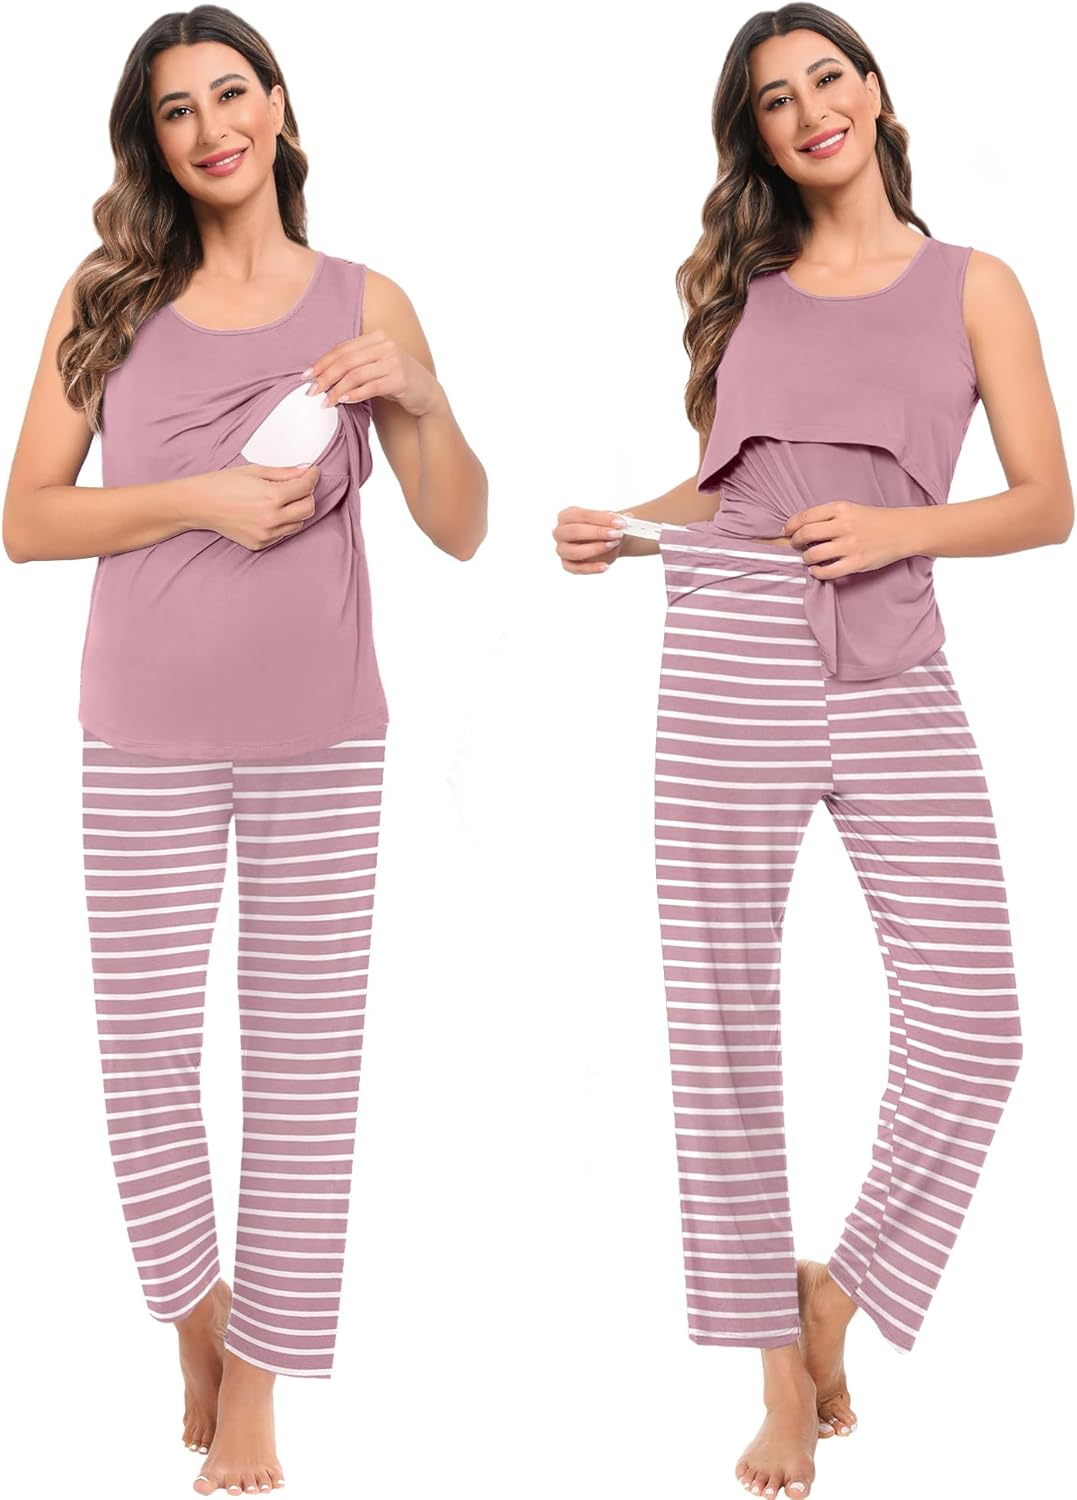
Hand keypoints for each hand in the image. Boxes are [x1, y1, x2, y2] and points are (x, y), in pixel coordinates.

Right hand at [185, 462, 319, 550]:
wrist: (199, 504)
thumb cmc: (223, 484)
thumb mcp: (254, 471)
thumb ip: (284, 472)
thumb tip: (305, 470)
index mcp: (271, 497)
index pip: (306, 488)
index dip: (312, 477)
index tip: (312, 472)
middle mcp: (272, 519)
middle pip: (308, 509)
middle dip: (307, 495)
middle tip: (298, 486)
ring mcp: (266, 534)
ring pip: (298, 523)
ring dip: (295, 510)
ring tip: (280, 500)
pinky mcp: (260, 544)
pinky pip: (282, 534)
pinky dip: (281, 523)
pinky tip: (266, 513)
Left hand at [303, 331, 442, 417]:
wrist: (428, 395)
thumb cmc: (396, 382)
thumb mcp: (376, 366)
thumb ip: (356, 364)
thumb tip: (320, 374)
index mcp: (377, 337)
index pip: (342, 349)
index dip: (322, 362)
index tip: (306, 376)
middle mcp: (386, 345)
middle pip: (346, 361)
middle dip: (325, 377)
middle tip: (311, 392)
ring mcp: (394, 361)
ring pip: (356, 375)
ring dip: (337, 390)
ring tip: (326, 402)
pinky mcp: (400, 379)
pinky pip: (371, 387)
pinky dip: (355, 394)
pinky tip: (344, 401)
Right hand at [553, 507, 629, 572]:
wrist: (607, 540)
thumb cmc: (604, 528)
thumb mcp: (610, 521)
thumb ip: (617, 519)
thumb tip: (628, 517)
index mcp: (567, 516)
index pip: (582, 515)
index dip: (602, 518)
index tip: (619, 522)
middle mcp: (560, 532)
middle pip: (574, 532)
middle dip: (597, 532)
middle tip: (616, 534)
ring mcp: (562, 549)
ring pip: (574, 551)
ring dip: (595, 549)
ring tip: (612, 545)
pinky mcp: (567, 565)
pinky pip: (577, 568)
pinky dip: (592, 568)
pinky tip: (605, 566)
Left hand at [782, 500, 912, 577]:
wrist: (903, 530)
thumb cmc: (874, 520)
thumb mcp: (851, 509)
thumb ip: (828, 516)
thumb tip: (800, 527)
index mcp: (841, 508)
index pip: (805, 516)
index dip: (791, 525)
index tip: (787, 531)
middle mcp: (844, 525)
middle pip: (805, 534)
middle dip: (794, 542)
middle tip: (795, 545)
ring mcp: (850, 545)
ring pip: (813, 554)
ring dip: (806, 558)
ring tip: (809, 558)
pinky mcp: (857, 562)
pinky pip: (828, 571)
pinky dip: (817, 572)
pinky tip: (817, 570)